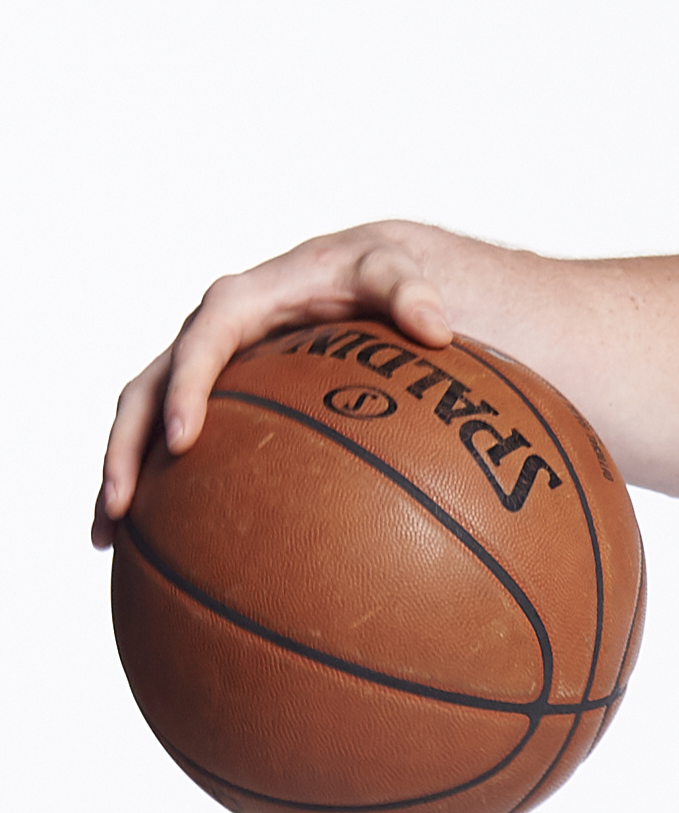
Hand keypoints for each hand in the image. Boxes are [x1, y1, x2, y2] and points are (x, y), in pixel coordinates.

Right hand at [97, 224, 454, 540]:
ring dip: (122, 473)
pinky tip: (150, 541)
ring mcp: (207, 368)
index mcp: (242, 302)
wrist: (364, 274)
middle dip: (126, 445)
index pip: (202, 343)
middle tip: (121, 503)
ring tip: (108, 535)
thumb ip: (410, 292)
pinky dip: (158, 483)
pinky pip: (173, 440)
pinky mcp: (217, 396)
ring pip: (144, 419)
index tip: (181, 440)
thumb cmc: (378, 274)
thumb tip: (435, 326)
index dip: (185, 388)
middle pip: (146, 388)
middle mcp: (209, 334)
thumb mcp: (396, 272)